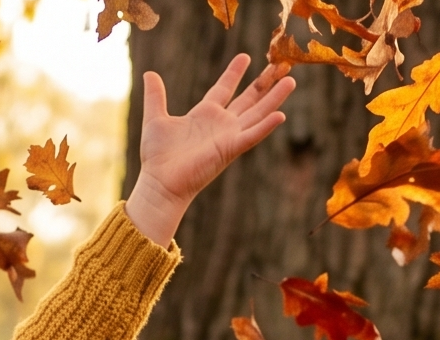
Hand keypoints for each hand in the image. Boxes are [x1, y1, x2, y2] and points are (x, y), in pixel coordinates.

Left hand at [125, 54, 294, 246]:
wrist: (160, 182)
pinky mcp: (230, 149)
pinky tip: (281, 115)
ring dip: (274, 99)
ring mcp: (227, 137)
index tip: (245, 57)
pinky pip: (252, 136)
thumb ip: (155, 96)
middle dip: (265, 83)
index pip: (224, 89)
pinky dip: (266, 127)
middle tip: (281, 66)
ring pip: (257, 114)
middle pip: (249, 99)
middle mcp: (220, 125)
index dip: (234, 73)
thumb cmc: (157, 157)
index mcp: (204, 115)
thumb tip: (149, 74)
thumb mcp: (155, 118)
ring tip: (290, 81)